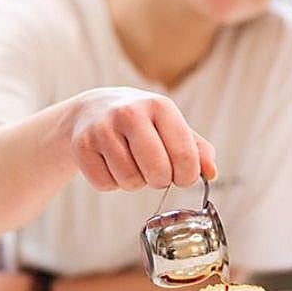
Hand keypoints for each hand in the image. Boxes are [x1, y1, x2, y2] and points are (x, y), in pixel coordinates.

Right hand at [69, 88, 217, 191]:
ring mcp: (102, 128)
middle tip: (156, 173)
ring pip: (130, 181)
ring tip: (130, 164)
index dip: (187, 176)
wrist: (89, 110)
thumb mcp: (169, 126)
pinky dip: (110, 183)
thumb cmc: (140, 122)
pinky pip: (104, 184)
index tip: (182, 176)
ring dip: (134, 181)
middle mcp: (129, 113)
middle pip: (157, 171)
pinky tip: (109, 165)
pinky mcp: (80, 145)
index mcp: (159, 106)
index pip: (185, 155)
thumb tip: (211, 173)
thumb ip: (195, 148)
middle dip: (160, 181)